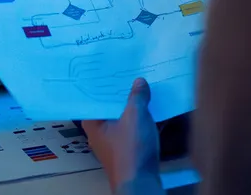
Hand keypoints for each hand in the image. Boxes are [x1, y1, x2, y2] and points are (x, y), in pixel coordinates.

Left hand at [83, 78, 163, 193]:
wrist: (141, 183)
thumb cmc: (131, 148)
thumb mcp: (135, 116)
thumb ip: (137, 97)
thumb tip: (139, 81)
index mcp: (92, 122)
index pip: (95, 96)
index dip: (105, 82)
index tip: (113, 68)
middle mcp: (99, 132)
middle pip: (110, 107)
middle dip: (123, 93)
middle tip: (133, 73)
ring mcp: (114, 143)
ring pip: (124, 119)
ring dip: (135, 107)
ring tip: (147, 88)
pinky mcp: (128, 151)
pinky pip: (134, 130)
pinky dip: (143, 122)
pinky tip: (157, 111)